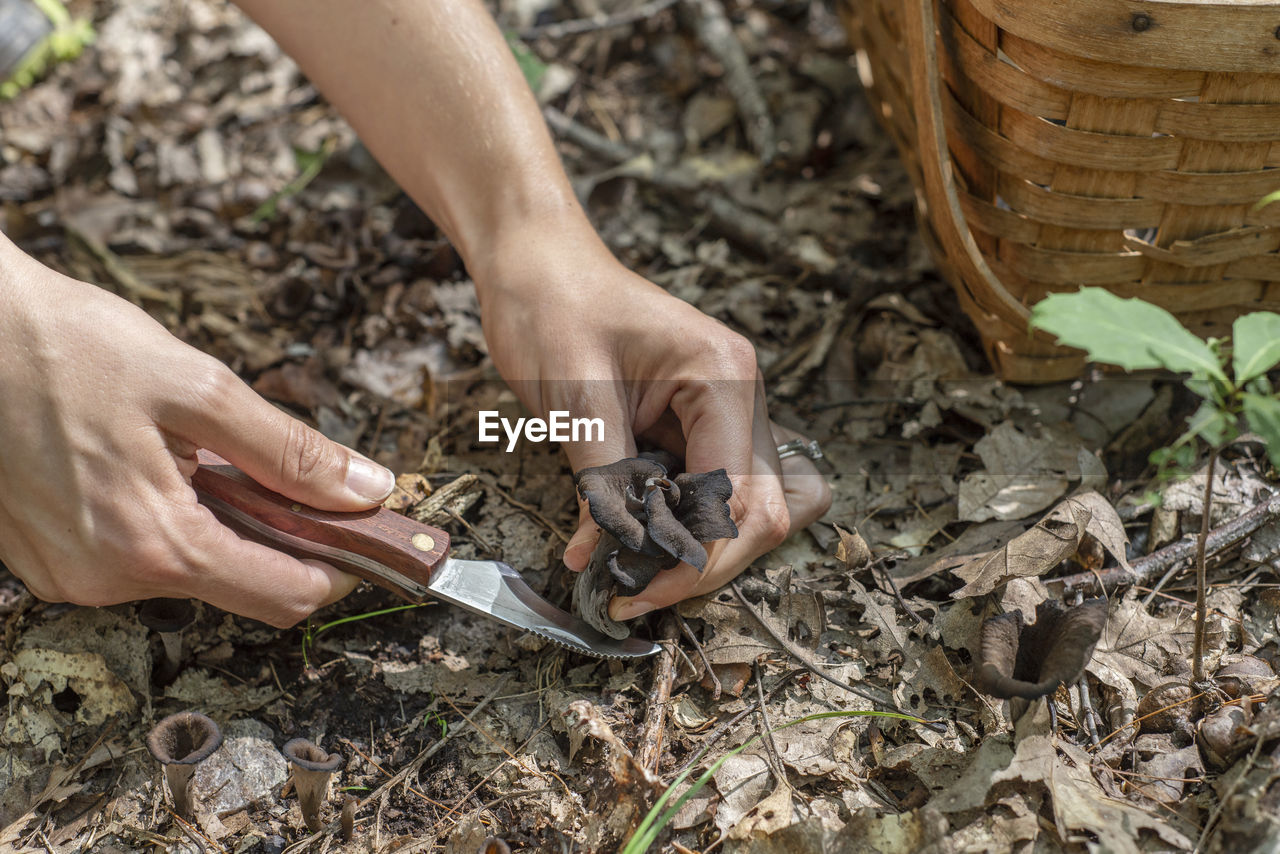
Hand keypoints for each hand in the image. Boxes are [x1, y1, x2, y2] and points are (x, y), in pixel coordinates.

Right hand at [0, 239, 394, 625]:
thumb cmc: (71, 345)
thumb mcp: (198, 388)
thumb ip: (290, 451)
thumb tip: (366, 490)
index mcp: (154, 543)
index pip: (284, 595)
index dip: (340, 567)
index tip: (369, 533)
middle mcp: (107, 579)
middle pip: (241, 586)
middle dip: (285, 540)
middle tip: (302, 480)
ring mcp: (70, 575)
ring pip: (191, 571)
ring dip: (226, 525)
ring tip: (207, 455)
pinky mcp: (46, 560)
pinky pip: (139, 558)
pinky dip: (173, 521)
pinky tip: (161, 467)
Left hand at [473, 222, 830, 617]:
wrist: (535, 262)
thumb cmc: (552, 306)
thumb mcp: (574, 397)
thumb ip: (601, 481)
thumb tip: (604, 559)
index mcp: (724, 377)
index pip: (736, 495)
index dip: (694, 556)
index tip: (635, 591)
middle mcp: (741, 396)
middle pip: (760, 512)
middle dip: (705, 563)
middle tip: (634, 596)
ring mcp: (725, 412)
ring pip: (745, 510)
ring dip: (699, 550)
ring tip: (633, 576)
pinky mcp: (697, 427)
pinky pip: (708, 492)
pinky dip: (678, 527)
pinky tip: (629, 541)